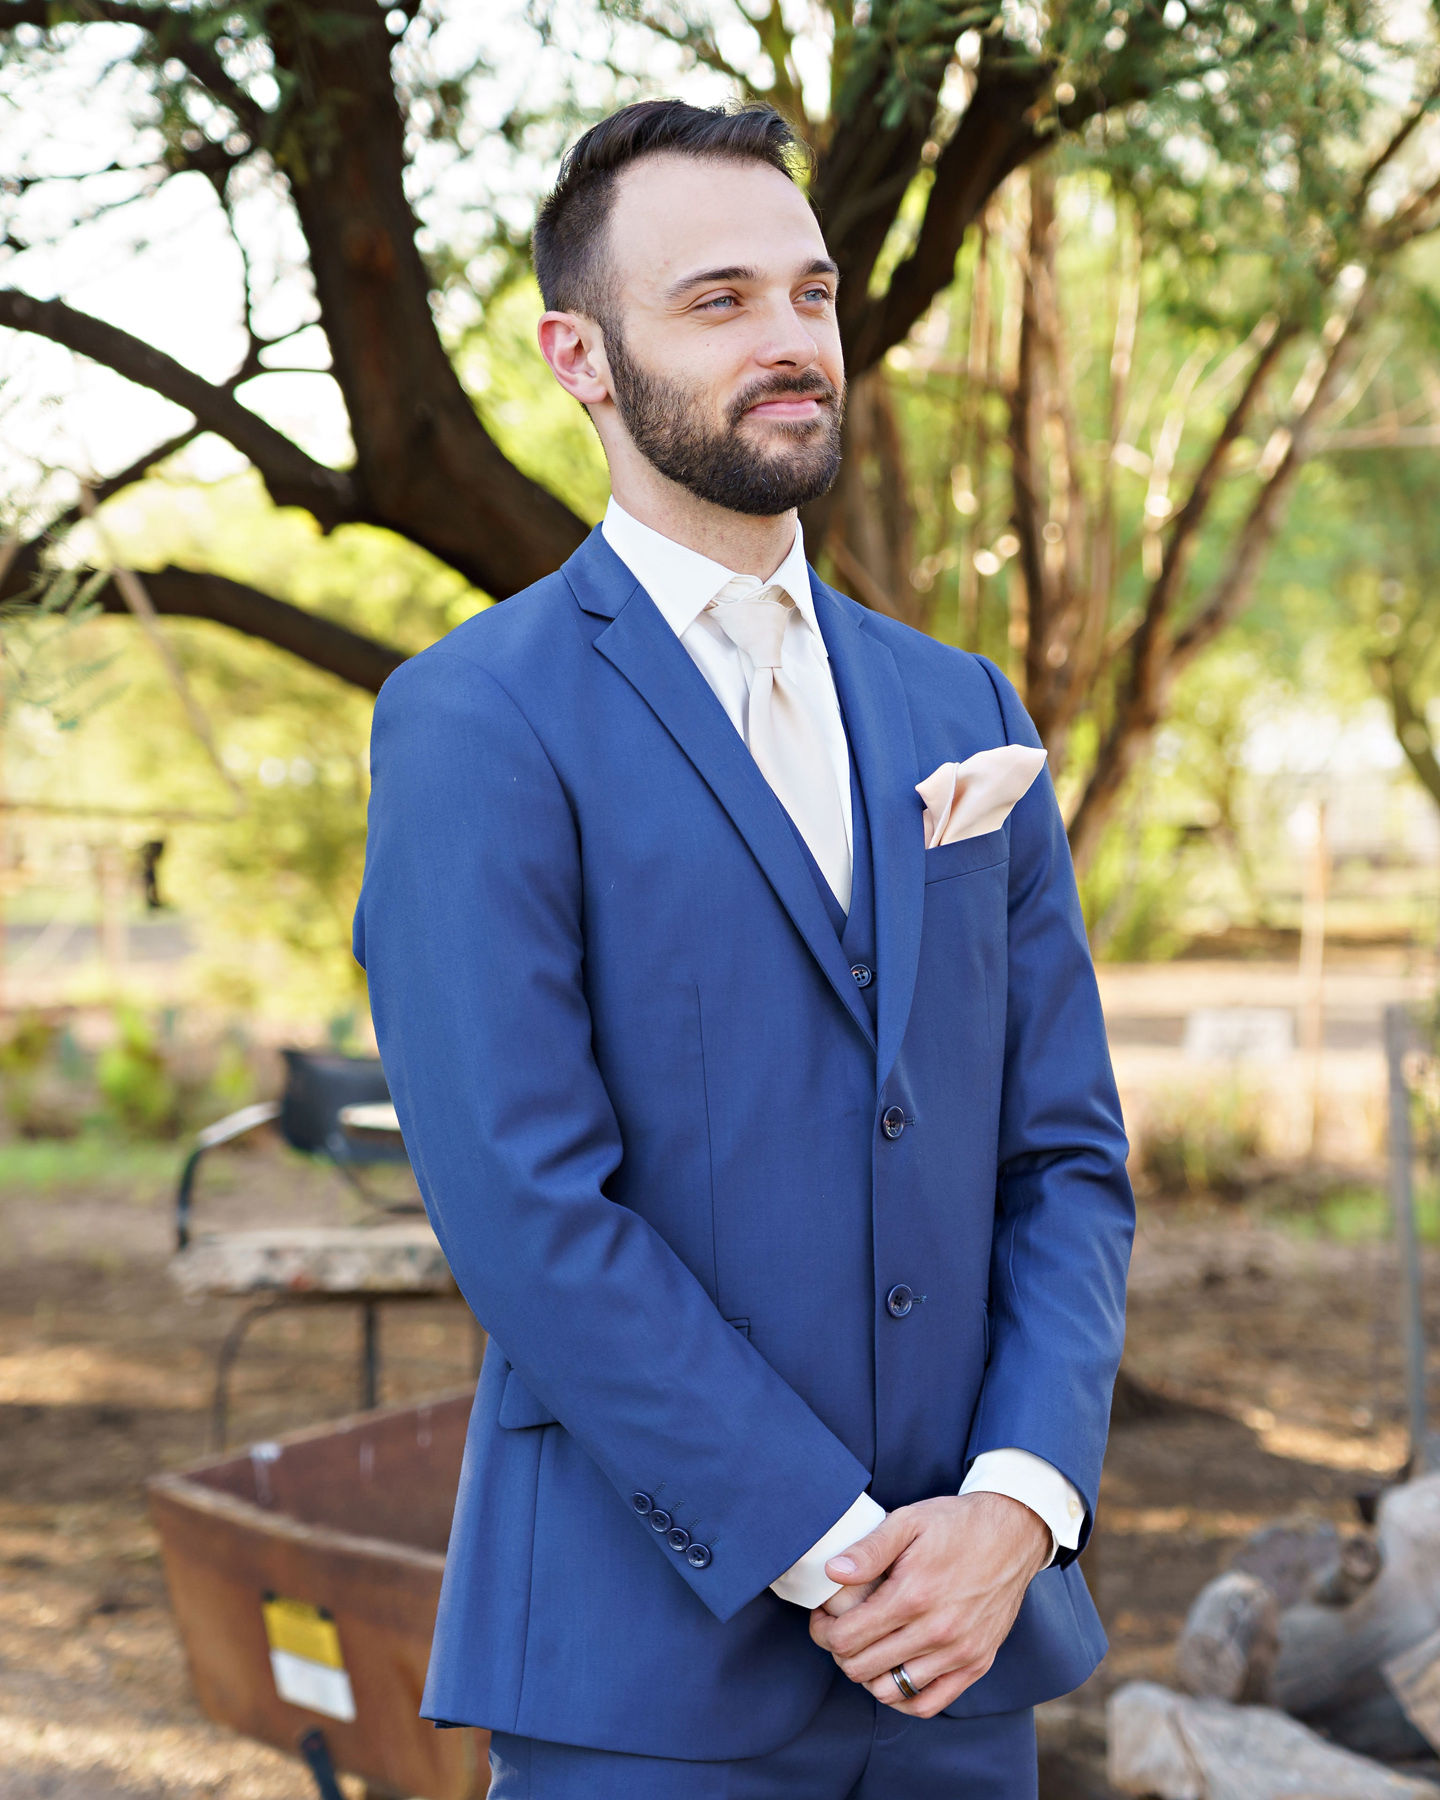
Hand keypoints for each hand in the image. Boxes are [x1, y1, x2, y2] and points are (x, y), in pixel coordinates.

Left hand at [808, 1493, 1050, 1717]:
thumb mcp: (908, 1521)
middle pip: (862, 1668)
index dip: (823, 1631)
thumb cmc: (956, 1524)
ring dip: (868, 1675)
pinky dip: (903, 1697)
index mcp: (913, 1595)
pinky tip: (893, 1673)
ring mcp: (959, 1653)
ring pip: (891, 1691)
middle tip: (837, 1631)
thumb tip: (832, 1572)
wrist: (1013, 1534)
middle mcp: (936, 1631)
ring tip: (865, 1649)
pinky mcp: (976, 1664)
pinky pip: (928, 1704)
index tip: (821, 1617)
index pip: (847, 1637)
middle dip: (839, 1652)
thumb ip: (869, 1549)